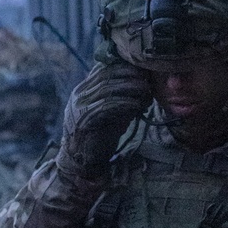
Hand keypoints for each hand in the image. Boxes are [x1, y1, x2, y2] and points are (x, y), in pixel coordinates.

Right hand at [56, 60, 152, 181]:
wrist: (82, 160)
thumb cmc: (99, 136)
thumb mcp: (111, 112)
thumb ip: (120, 97)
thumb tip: (141, 85)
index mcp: (84, 89)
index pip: (103, 69)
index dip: (124, 67)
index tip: (142, 72)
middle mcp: (80, 94)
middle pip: (106, 75)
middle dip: (130, 75)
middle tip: (147, 80)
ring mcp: (80, 105)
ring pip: (108, 88)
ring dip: (131, 88)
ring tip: (146, 92)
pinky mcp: (85, 119)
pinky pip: (107, 105)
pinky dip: (125, 103)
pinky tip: (138, 105)